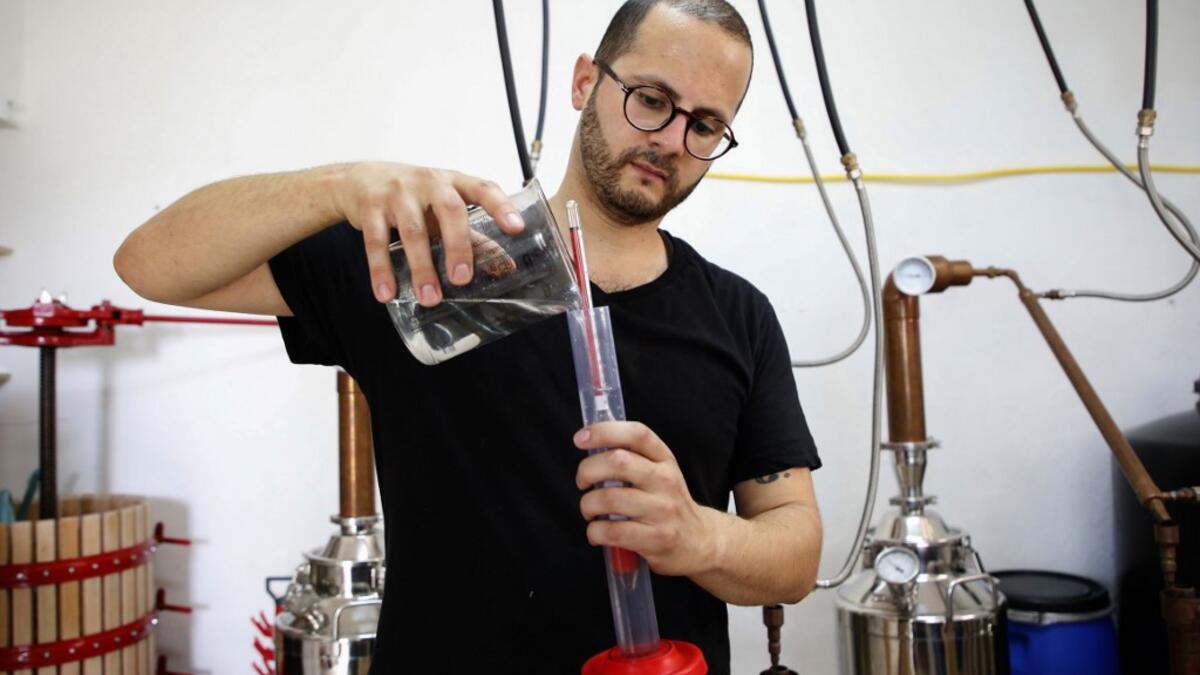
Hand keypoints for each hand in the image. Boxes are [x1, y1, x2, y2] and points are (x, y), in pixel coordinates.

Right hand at [330, 162, 525, 304]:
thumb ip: (475, 236)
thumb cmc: (413, 196)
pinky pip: (376, 241)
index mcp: (453, 182)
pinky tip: (387, 293)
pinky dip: (381, 270)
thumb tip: (505, 267)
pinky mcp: (370, 208)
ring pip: (412, 231)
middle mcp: (428, 183)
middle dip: (457, 246)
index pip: (483, 189)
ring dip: (421, 267)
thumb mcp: (444, 209)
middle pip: (449, 210)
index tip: (516, 227)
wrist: (359, 179)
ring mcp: (397, 193)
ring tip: (429, 297)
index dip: (501, 206)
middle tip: (462, 279)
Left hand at [574, 421, 720, 576]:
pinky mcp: (656, 539)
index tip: (580, 439)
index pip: (636, 434)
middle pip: (618, 462)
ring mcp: (662, 511)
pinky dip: (594, 531)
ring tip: (589, 510)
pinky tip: (597, 531)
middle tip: (583, 481)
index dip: (604, 431)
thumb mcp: (660, 472)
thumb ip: (632, 457)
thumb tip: (590, 444)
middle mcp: (666, 481)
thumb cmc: (668, 503)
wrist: (700, 541)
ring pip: (609, 498)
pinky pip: (612, 531)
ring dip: (587, 504)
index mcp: (665, 459)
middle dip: (587, 470)